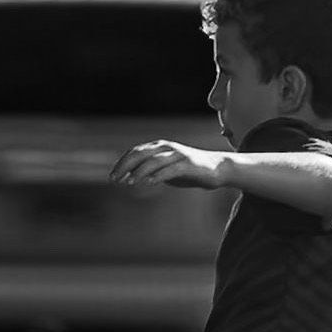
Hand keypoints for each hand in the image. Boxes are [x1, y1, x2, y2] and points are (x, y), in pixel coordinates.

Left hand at [110, 140, 226, 190]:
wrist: (218, 169)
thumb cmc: (190, 170)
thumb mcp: (166, 170)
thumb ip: (150, 171)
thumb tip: (130, 177)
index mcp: (159, 147)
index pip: (135, 152)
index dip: (122, 163)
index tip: (112, 177)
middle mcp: (167, 148)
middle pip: (141, 154)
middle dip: (125, 166)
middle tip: (115, 180)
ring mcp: (178, 155)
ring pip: (154, 161)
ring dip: (140, 172)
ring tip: (129, 182)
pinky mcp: (189, 165)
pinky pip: (171, 169)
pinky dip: (159, 176)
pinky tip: (149, 183)